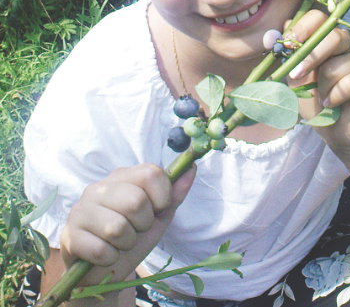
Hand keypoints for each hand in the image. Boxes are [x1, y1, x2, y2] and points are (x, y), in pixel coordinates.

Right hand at [60, 164, 194, 285]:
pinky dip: (110, 258)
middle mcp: (98, 187)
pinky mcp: (69, 236)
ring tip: (120, 242)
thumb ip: (174, 193)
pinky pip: (100, 250)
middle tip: (136, 229)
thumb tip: (192, 167)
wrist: (104, 270)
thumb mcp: (158, 216)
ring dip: (126, 243)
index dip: (162, 197)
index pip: (151, 173)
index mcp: (122, 176)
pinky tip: (105, 255)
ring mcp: (80, 210)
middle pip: (136, 201)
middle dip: (143, 224)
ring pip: (116, 227)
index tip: (157, 210)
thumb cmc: (133, 237)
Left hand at [286, 9, 349, 155]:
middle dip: (309, 58)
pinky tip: (333, 103)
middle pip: (332, 36)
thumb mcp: (294, 77)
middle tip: (295, 76)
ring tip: (323, 97)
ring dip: (322, 86)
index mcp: (329, 36)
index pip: (319, 17)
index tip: (288, 42)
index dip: (303, 27)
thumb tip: (269, 36)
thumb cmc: (315, 99)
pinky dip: (335, 96)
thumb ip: (286, 55)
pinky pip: (349, 83)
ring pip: (336, 65)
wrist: (336, 130)